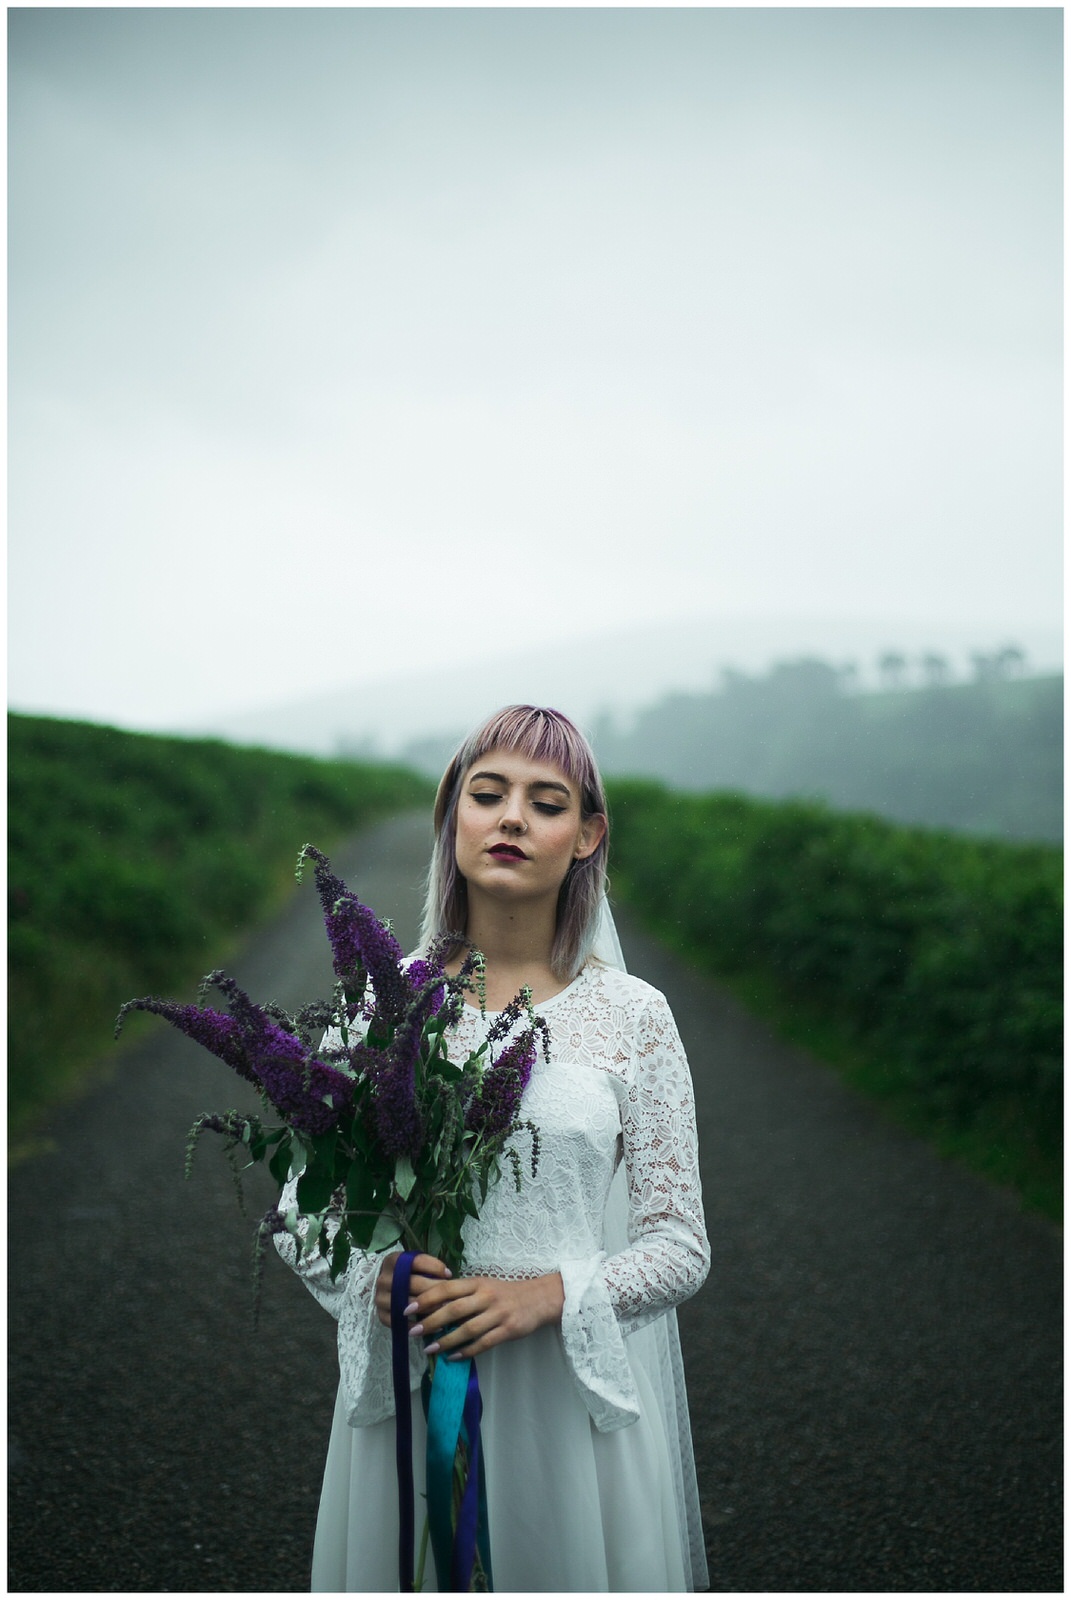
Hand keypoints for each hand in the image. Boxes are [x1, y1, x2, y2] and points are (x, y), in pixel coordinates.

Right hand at [375, 1251, 452, 1328]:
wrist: (386, 1287)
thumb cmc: (406, 1274)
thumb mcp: (413, 1264)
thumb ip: (428, 1266)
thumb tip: (447, 1275)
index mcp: (392, 1261)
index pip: (415, 1261)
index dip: (434, 1267)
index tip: (448, 1274)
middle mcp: (383, 1279)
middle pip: (412, 1283)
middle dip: (435, 1290)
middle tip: (451, 1295)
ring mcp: (380, 1298)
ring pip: (407, 1304)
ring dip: (428, 1308)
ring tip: (445, 1310)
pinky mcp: (381, 1315)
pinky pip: (401, 1322)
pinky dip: (418, 1325)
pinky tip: (434, 1326)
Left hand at [405, 1272, 564, 1360]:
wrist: (539, 1298)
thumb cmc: (505, 1292)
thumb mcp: (484, 1285)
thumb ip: (462, 1293)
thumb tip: (431, 1306)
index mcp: (478, 1282)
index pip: (447, 1288)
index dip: (426, 1298)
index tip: (408, 1309)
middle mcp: (487, 1296)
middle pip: (454, 1309)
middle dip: (430, 1321)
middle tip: (412, 1332)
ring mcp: (498, 1313)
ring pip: (467, 1329)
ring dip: (446, 1340)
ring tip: (430, 1349)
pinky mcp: (508, 1330)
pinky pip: (483, 1343)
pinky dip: (466, 1351)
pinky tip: (453, 1357)